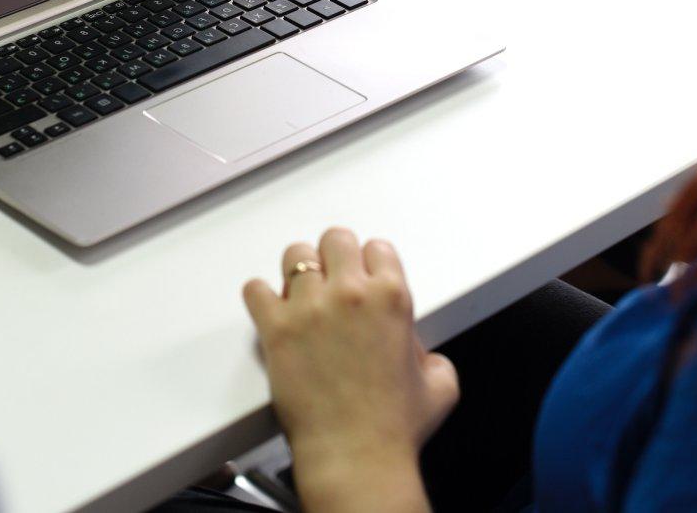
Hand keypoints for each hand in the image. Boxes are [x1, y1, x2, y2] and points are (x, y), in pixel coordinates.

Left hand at [243, 229, 456, 510]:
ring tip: (301, 293)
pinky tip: (271, 310)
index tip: (364, 277)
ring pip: (295, 255)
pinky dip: (261, 297)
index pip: (377, 248)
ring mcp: (311, 308)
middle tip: (332, 280)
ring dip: (299, 272)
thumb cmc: (395, 427)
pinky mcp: (277, 329)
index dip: (370, 264)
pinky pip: (256, 289)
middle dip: (335, 257)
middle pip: (335, 239)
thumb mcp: (440, 385)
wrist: (356, 457)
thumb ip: (432, 354)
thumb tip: (414, 349)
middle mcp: (351, 294)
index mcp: (393, 298)